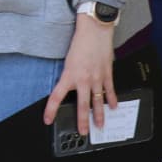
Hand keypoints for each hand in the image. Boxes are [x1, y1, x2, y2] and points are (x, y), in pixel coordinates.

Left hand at [43, 18, 116, 134]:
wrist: (95, 30)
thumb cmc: (80, 42)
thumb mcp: (69, 60)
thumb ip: (70, 75)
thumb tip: (70, 87)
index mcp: (69, 75)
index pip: (56, 96)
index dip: (51, 110)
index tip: (48, 120)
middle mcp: (83, 79)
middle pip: (82, 105)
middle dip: (82, 121)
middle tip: (83, 132)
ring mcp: (97, 77)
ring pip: (98, 101)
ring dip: (99, 115)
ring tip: (100, 125)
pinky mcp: (107, 73)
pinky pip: (110, 90)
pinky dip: (112, 99)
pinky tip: (113, 107)